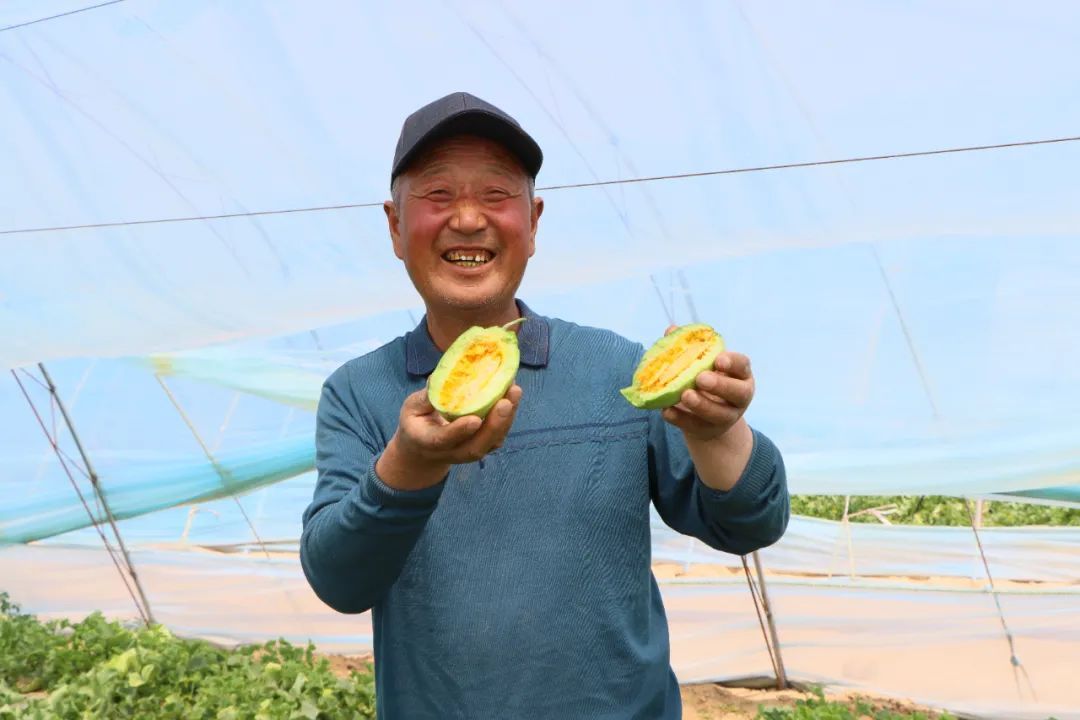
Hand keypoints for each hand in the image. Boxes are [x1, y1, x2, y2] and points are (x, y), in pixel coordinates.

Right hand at [376, 384, 522, 490]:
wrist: (424, 449)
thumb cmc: (417, 422)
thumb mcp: (411, 408)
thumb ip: (425, 398)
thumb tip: (441, 377)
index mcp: (429, 442)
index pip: (444, 440)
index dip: (459, 431)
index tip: (474, 419)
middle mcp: (453, 452)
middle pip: (476, 446)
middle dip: (493, 425)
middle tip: (505, 402)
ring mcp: (471, 450)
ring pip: (492, 441)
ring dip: (507, 418)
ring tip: (514, 391)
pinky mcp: (485, 445)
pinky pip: (499, 433)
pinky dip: (509, 414)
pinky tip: (513, 392)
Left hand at [660, 326, 754, 442]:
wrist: (706, 416)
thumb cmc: (706, 379)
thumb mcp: (702, 363)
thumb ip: (689, 347)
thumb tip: (671, 330)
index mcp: (740, 374)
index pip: (742, 366)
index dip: (732, 362)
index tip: (718, 360)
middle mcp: (739, 397)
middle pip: (737, 392)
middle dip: (720, 385)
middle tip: (700, 379)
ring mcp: (726, 417)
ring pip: (718, 414)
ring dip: (701, 405)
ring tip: (685, 395)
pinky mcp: (708, 430)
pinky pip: (695, 426)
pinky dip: (679, 419)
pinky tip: (666, 411)